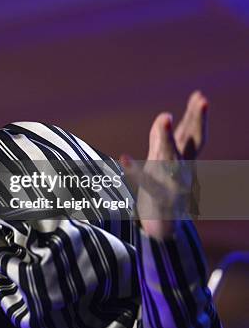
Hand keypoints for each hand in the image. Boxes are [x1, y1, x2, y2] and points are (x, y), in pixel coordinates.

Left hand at [120, 91, 207, 238]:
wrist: (163, 231)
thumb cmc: (162, 192)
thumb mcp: (162, 162)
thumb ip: (162, 140)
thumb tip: (165, 116)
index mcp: (184, 161)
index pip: (192, 135)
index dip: (196, 116)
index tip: (200, 96)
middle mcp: (183, 171)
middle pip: (192, 143)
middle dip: (196, 121)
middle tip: (202, 99)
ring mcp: (174, 185)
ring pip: (173, 159)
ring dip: (168, 139)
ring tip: (165, 117)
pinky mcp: (159, 200)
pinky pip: (147, 184)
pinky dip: (136, 172)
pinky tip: (124, 159)